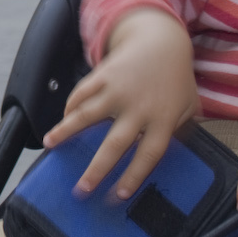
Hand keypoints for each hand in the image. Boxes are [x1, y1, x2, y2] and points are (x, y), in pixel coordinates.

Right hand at [43, 7, 198, 199]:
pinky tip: (60, 122)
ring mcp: (118, 89)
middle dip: (96, 169)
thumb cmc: (175, 79)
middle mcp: (139, 107)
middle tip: (81, 189)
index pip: (148, 154)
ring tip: (49, 145)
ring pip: (88, 115)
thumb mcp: (188, 106)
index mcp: (163, 118)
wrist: (160, 40)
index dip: (133, 176)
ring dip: (66, 131)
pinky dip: (69, 108)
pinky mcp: (103, 75)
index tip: (117, 195)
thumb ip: (181, 131)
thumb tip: (172, 159)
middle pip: (115, 144)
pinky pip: (81, 93)